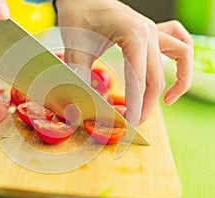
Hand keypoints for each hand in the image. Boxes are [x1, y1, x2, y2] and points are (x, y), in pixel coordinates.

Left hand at [56, 0, 192, 124]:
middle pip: (157, 75)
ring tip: (168, 100)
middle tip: (136, 120)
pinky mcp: (150, 30)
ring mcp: (152, 29)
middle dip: (148, 103)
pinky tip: (173, 71)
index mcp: (132, 35)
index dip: (136, 106)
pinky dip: (181, 59)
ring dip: (178, 81)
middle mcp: (148, 31)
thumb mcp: (76, 48)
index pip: (139, 79)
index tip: (131, 123)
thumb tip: (86, 100)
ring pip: (181, 56)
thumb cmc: (78, 15)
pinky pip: (178, 41)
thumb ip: (82, 75)